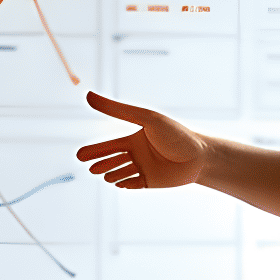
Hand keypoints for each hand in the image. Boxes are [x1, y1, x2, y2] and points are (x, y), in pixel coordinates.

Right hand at [76, 92, 210, 189]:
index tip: (79, 156)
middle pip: (112, 160)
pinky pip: (132, 184)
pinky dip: (124, 184)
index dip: (95, 150)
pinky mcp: (150, 182)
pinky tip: (117, 183)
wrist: (200, 157)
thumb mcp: (145, 118)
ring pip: (119, 173)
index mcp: (135, 138)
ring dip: (111, 174)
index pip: (110, 145)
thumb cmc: (175, 134)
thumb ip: (116, 109)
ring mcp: (143, 168)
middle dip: (99, 163)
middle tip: (87, 166)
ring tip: (104, 174)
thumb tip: (88, 95)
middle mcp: (138, 153)